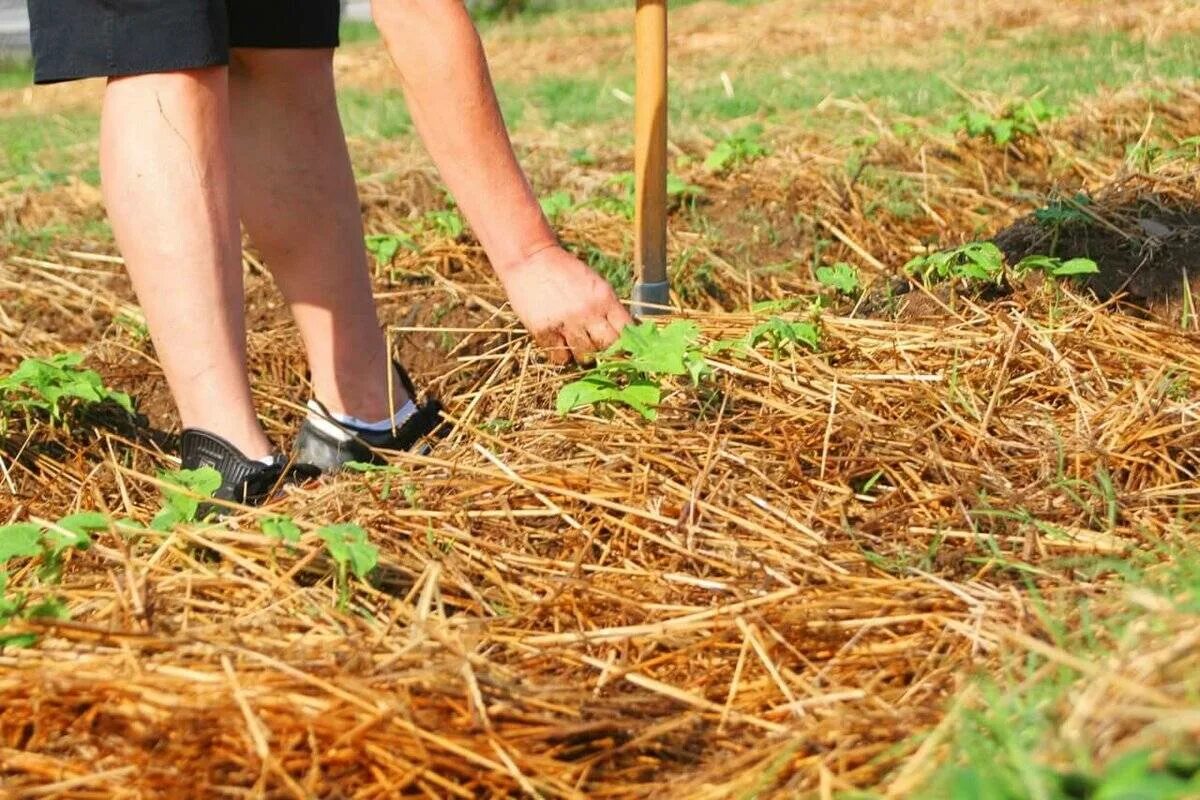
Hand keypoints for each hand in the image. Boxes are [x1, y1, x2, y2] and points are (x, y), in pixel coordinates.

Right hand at [499, 245, 632, 364]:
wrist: (529, 259)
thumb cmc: (564, 271)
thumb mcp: (594, 283)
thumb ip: (608, 306)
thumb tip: (627, 332)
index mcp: (604, 297)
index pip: (626, 330)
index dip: (627, 341)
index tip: (623, 346)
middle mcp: (587, 312)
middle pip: (608, 347)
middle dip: (607, 351)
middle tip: (599, 347)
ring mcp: (565, 323)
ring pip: (585, 357)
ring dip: (584, 355)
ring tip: (578, 344)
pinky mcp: (544, 332)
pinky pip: (560, 358)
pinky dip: (562, 355)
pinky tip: (560, 343)